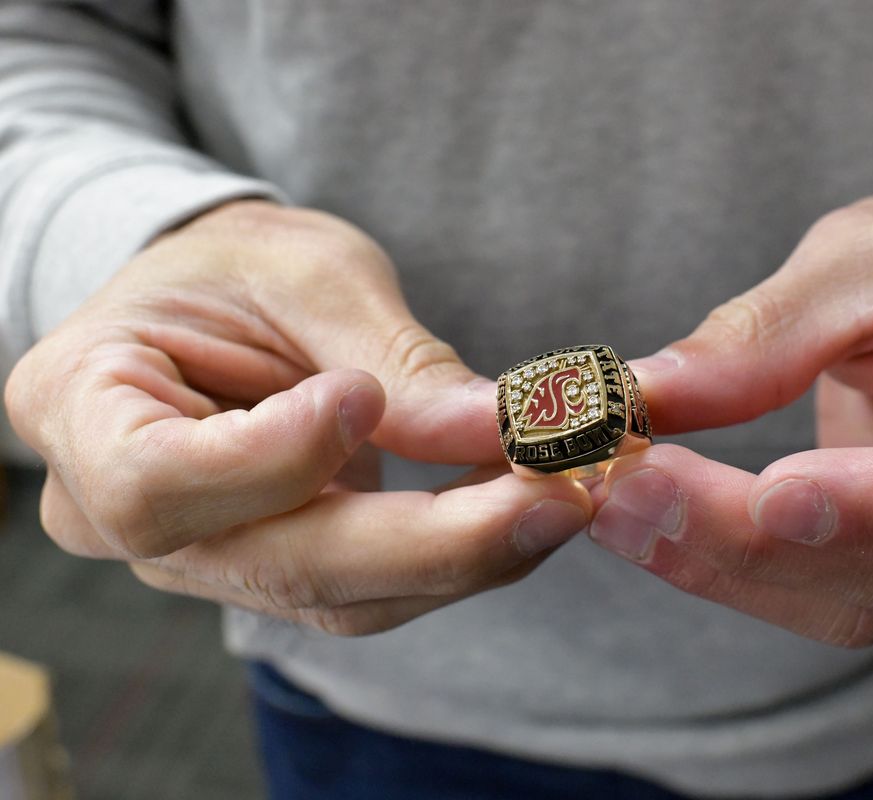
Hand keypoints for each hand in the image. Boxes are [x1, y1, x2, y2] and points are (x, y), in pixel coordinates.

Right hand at [5, 201, 590, 634]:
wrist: (217, 305)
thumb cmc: (235, 269)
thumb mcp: (302, 271)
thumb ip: (390, 354)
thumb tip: (503, 429)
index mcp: (80, 408)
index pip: (156, 479)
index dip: (268, 462)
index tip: (361, 400)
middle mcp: (124, 515)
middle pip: (277, 565)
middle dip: (432, 540)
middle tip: (554, 495)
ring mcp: (208, 559)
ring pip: (342, 598)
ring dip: (470, 554)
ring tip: (567, 493)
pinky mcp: (284, 572)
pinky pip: (377, 591)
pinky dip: (463, 553)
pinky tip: (532, 508)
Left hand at [588, 178, 872, 646]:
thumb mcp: (871, 256)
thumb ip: (768, 330)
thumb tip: (647, 394)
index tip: (779, 494)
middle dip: (757, 537)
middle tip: (627, 491)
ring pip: (857, 599)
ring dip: (720, 559)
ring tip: (613, 501)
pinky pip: (823, 595)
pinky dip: (728, 564)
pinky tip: (651, 523)